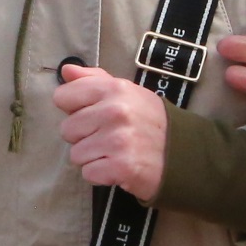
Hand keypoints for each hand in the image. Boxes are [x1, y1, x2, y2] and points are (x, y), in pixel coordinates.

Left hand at [54, 64, 166, 198]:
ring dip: (92, 157)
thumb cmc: (148, 120)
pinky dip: (100, 174)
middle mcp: (115, 111)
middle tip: (107, 137)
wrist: (182, 152)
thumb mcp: (126, 91)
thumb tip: (66, 71)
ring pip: (76, 154)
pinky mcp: (121, 167)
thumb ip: (94, 79)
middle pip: (67, 129)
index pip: (63, 97)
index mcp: (114, 89)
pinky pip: (88, 173)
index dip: (74, 109)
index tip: (92, 115)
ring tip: (114, 152)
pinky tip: (117, 166)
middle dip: (83, 136)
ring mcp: (118, 140)